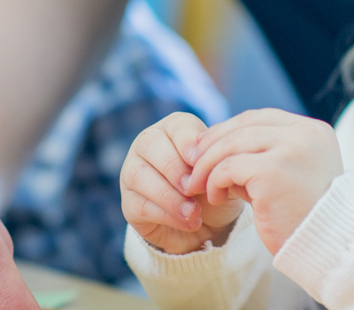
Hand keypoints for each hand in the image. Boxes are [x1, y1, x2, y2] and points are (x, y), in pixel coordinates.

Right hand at [121, 112, 243, 254]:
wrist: (210, 226)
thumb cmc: (214, 189)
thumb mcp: (224, 174)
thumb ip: (222, 163)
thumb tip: (216, 158)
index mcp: (173, 129)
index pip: (176, 126)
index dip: (187, 143)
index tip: (200, 162)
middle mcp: (147, 145)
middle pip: (150, 145)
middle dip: (174, 168)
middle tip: (194, 189)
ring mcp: (132, 172)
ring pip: (139, 175)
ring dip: (168, 195)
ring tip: (193, 212)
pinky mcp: (129, 203)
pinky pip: (140, 204)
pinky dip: (166, 215)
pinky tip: (189, 222)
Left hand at [185, 109, 342, 254]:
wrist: (327, 248)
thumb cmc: (303, 216)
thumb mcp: (287, 175)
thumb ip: (262, 157)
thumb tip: (214, 147)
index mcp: (313, 131)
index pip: (260, 118)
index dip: (229, 129)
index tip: (206, 146)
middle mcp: (305, 134)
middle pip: (244, 126)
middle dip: (212, 144)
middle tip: (192, 163)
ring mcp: (291, 149)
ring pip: (232, 143)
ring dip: (208, 164)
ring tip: (197, 184)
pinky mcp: (274, 170)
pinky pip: (229, 167)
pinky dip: (215, 181)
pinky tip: (215, 198)